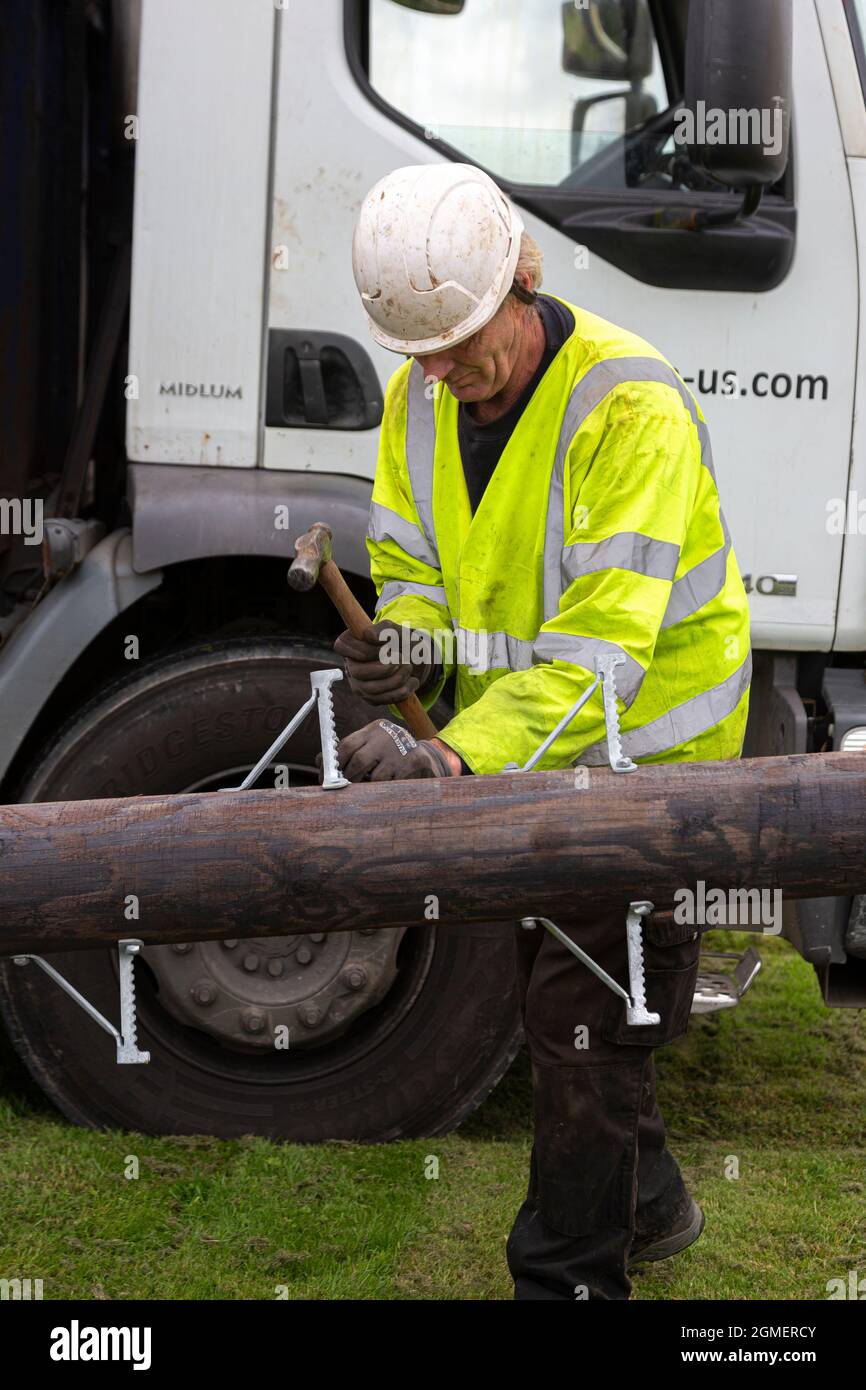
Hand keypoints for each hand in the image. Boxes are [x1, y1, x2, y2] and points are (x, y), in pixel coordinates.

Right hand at [334, 621, 436, 705]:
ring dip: (396, 679)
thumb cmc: (403, 642)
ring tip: (409, 667)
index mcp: (352, 644)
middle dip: (384, 667)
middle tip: (402, 659)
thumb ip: (384, 629)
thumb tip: (369, 635)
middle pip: (357, 671)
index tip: (385, 647)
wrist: (417, 660)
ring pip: (371, 689)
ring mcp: (359, 684)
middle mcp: (351, 665)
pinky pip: (382, 699)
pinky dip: (402, 691)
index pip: (342, 646)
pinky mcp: (371, 698)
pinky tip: (412, 681)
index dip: (362, 648)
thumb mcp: (397, 630)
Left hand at [334, 719, 460, 781]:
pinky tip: (393, 785)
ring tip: (373, 786)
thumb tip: (319, 762)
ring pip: (377, 776)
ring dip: (371, 787)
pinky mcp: (415, 762)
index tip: (328, 777)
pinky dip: (389, 789)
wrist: (427, 758)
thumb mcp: (370, 747)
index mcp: (374, 729)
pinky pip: (394, 784)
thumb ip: (347, 753)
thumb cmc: (390, 755)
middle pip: (359, 760)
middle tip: (348, 788)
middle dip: (351, 779)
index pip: (347, 744)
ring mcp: (402, 748)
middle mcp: (387, 735)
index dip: (335, 764)